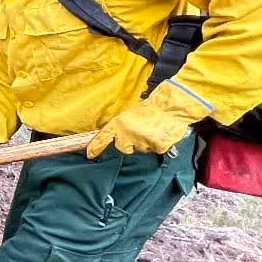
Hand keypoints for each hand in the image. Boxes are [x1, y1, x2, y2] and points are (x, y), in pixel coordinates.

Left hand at [88, 91, 202, 156]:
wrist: (171, 107)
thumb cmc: (151, 108)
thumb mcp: (130, 114)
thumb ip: (121, 126)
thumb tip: (115, 136)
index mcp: (119, 123)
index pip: (103, 137)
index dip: (95, 146)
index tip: (90, 154)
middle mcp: (128, 134)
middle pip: (123, 148)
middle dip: (129, 144)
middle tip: (139, 133)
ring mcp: (142, 142)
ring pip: (140, 149)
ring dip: (144, 143)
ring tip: (152, 130)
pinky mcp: (156, 147)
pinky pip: (154, 150)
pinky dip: (157, 145)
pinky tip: (160, 134)